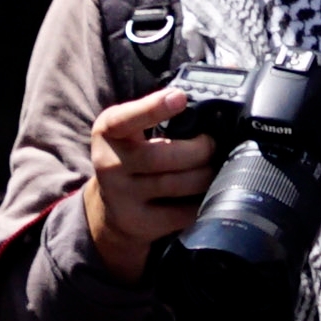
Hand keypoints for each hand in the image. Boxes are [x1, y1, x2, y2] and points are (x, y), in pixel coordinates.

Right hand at [74, 83, 224, 275]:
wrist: (111, 208)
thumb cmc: (130, 158)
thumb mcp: (127, 131)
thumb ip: (151, 116)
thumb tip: (195, 106)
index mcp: (108, 132)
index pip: (128, 118)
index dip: (153, 108)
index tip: (179, 97)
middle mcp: (109, 164)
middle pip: (161, 156)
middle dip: (198, 150)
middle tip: (211, 145)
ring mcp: (122, 197)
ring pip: (176, 185)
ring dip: (204, 176)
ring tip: (212, 169)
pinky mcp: (140, 222)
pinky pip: (182, 213)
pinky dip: (201, 202)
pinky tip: (204, 194)